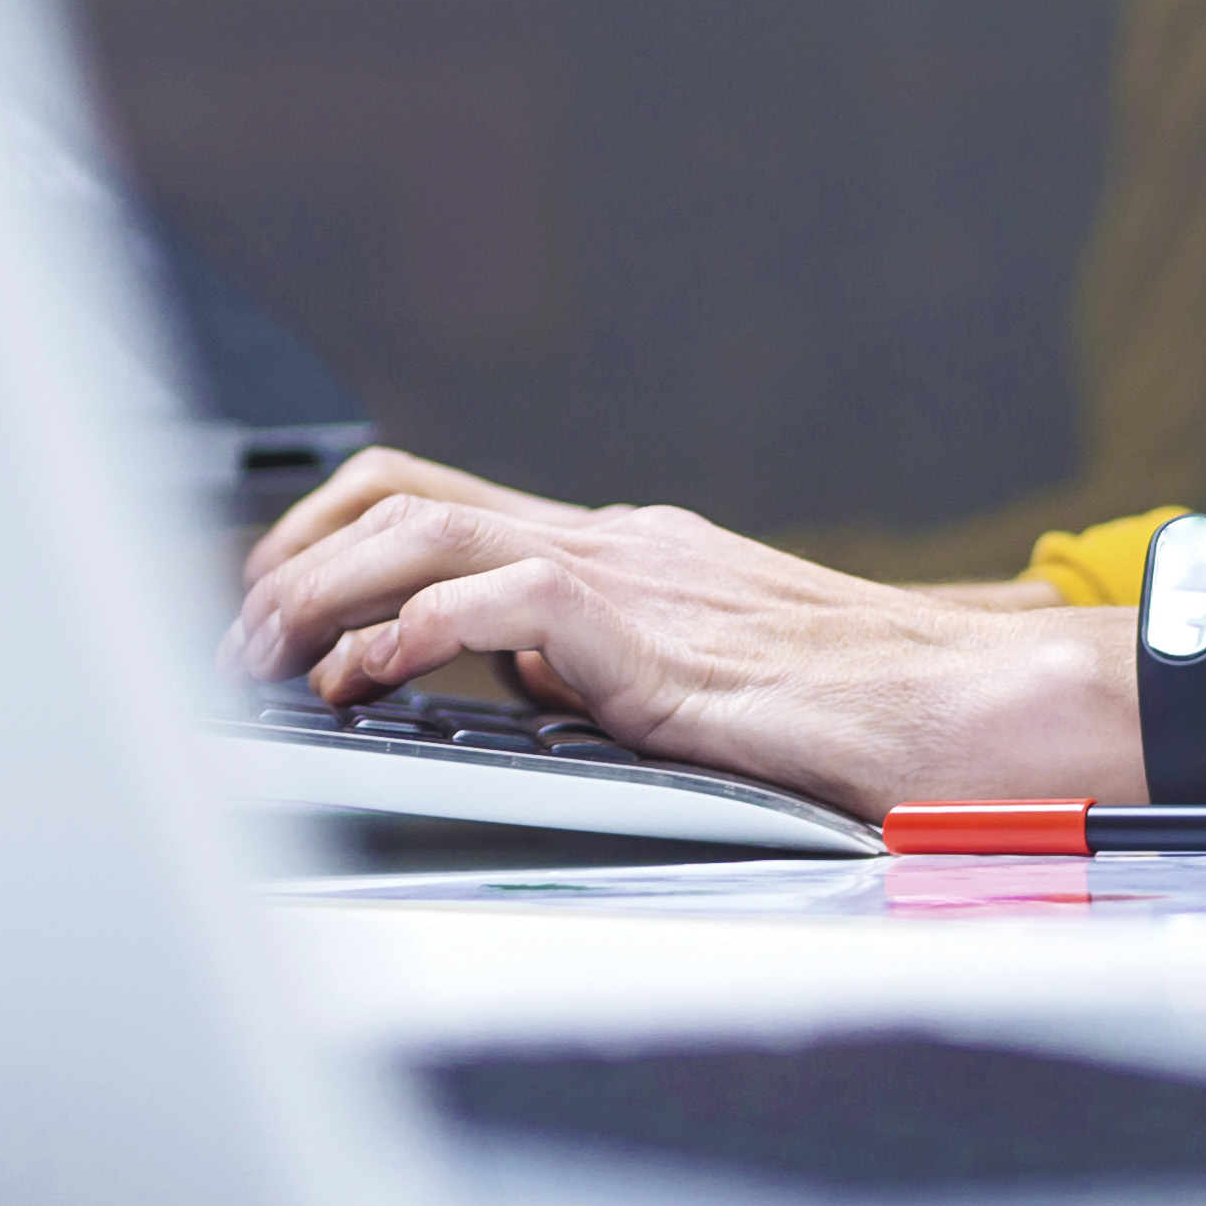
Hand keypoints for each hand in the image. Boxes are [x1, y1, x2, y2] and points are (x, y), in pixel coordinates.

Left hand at [228, 446, 1134, 820]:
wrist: (969, 711)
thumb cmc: (860, 713)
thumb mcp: (698, 682)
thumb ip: (604, 671)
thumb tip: (515, 692)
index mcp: (623, 551)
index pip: (437, 500)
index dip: (331, 542)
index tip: (268, 604)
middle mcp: (616, 542)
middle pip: (405, 492)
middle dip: (294, 557)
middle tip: (236, 639)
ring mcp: (634, 577)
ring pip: (428, 526)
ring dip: (321, 590)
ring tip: (266, 658)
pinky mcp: (654, 636)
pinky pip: (501, 603)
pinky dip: (410, 634)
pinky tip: (365, 684)